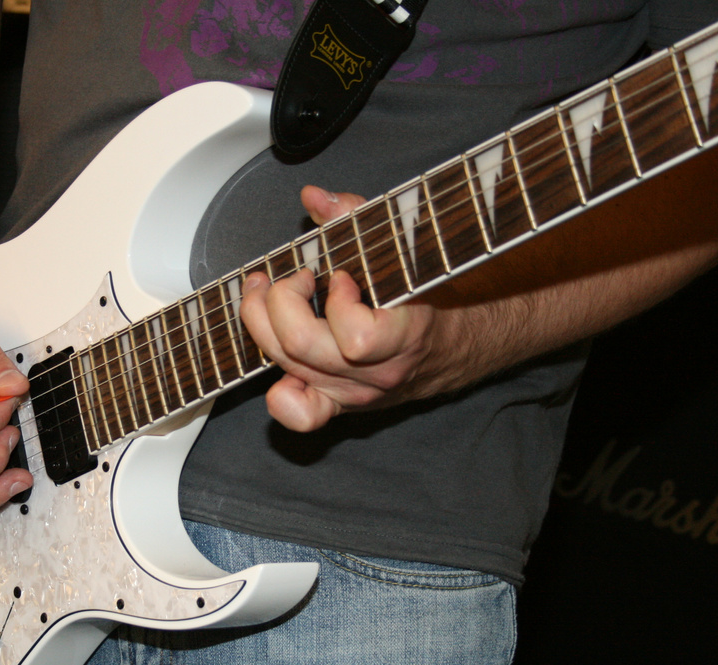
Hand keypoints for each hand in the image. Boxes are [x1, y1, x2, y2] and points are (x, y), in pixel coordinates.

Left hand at [239, 186, 438, 431]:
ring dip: (262, 321)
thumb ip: (358, 217)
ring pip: (285, 367)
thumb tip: (314, 198)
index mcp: (404, 337)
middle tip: (297, 276)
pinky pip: (297, 414)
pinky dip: (277, 392)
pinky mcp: (335, 404)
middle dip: (282, 298)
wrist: (455, 345)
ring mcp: (352, 394)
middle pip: (300, 346)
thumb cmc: (432, 293)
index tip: (343, 277)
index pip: (356, 338)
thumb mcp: (405, 248)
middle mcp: (375, 376)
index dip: (338, 301)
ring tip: (267, 292)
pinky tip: (277, 352)